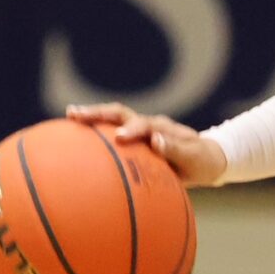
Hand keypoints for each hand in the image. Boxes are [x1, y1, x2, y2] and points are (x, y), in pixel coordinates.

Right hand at [64, 102, 228, 189]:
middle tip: (74, 114)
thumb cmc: (200, 160)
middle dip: (97, 113)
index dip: (132, 129)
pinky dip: (94, 136)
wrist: (205, 160)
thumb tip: (155, 141)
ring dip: (92, 118)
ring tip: (69, 117)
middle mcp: (146, 125)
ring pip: (112, 121)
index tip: (120, 138)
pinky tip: (75, 143)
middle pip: (118, 114)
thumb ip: (176, 150)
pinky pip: (111, 137)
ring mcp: (138, 132)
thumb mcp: (194, 158)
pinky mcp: (133, 143)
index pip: (143, 124)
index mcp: (161, 128)